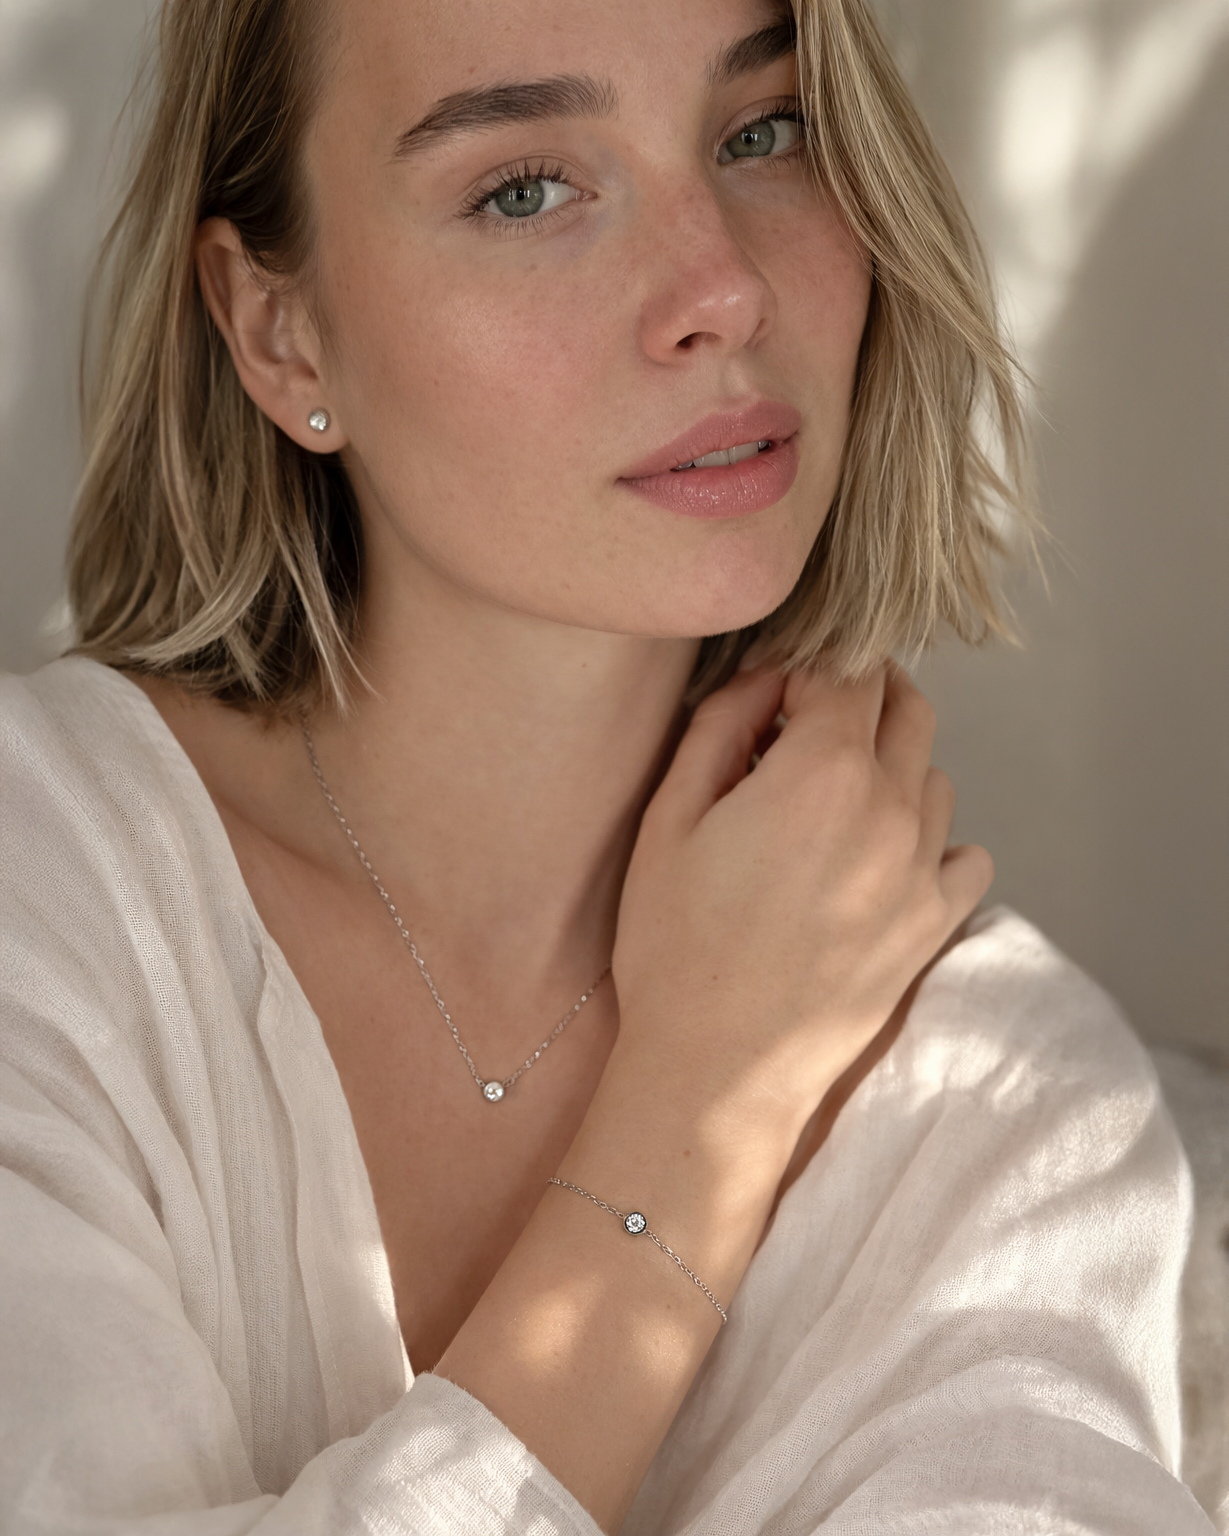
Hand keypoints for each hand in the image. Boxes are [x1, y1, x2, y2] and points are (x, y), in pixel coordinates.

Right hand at [611, 663, 991, 1141]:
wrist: (717, 1070)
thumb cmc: (678, 947)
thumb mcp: (671, 818)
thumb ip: (721, 725)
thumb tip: (764, 681)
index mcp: (824, 771)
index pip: (843, 673)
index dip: (803, 670)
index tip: (773, 692)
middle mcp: (892, 809)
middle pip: (906, 708)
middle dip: (861, 697)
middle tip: (812, 720)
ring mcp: (923, 870)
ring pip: (934, 776)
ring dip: (893, 765)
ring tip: (835, 800)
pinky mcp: (934, 925)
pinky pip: (965, 854)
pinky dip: (933, 839)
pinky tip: (882, 858)